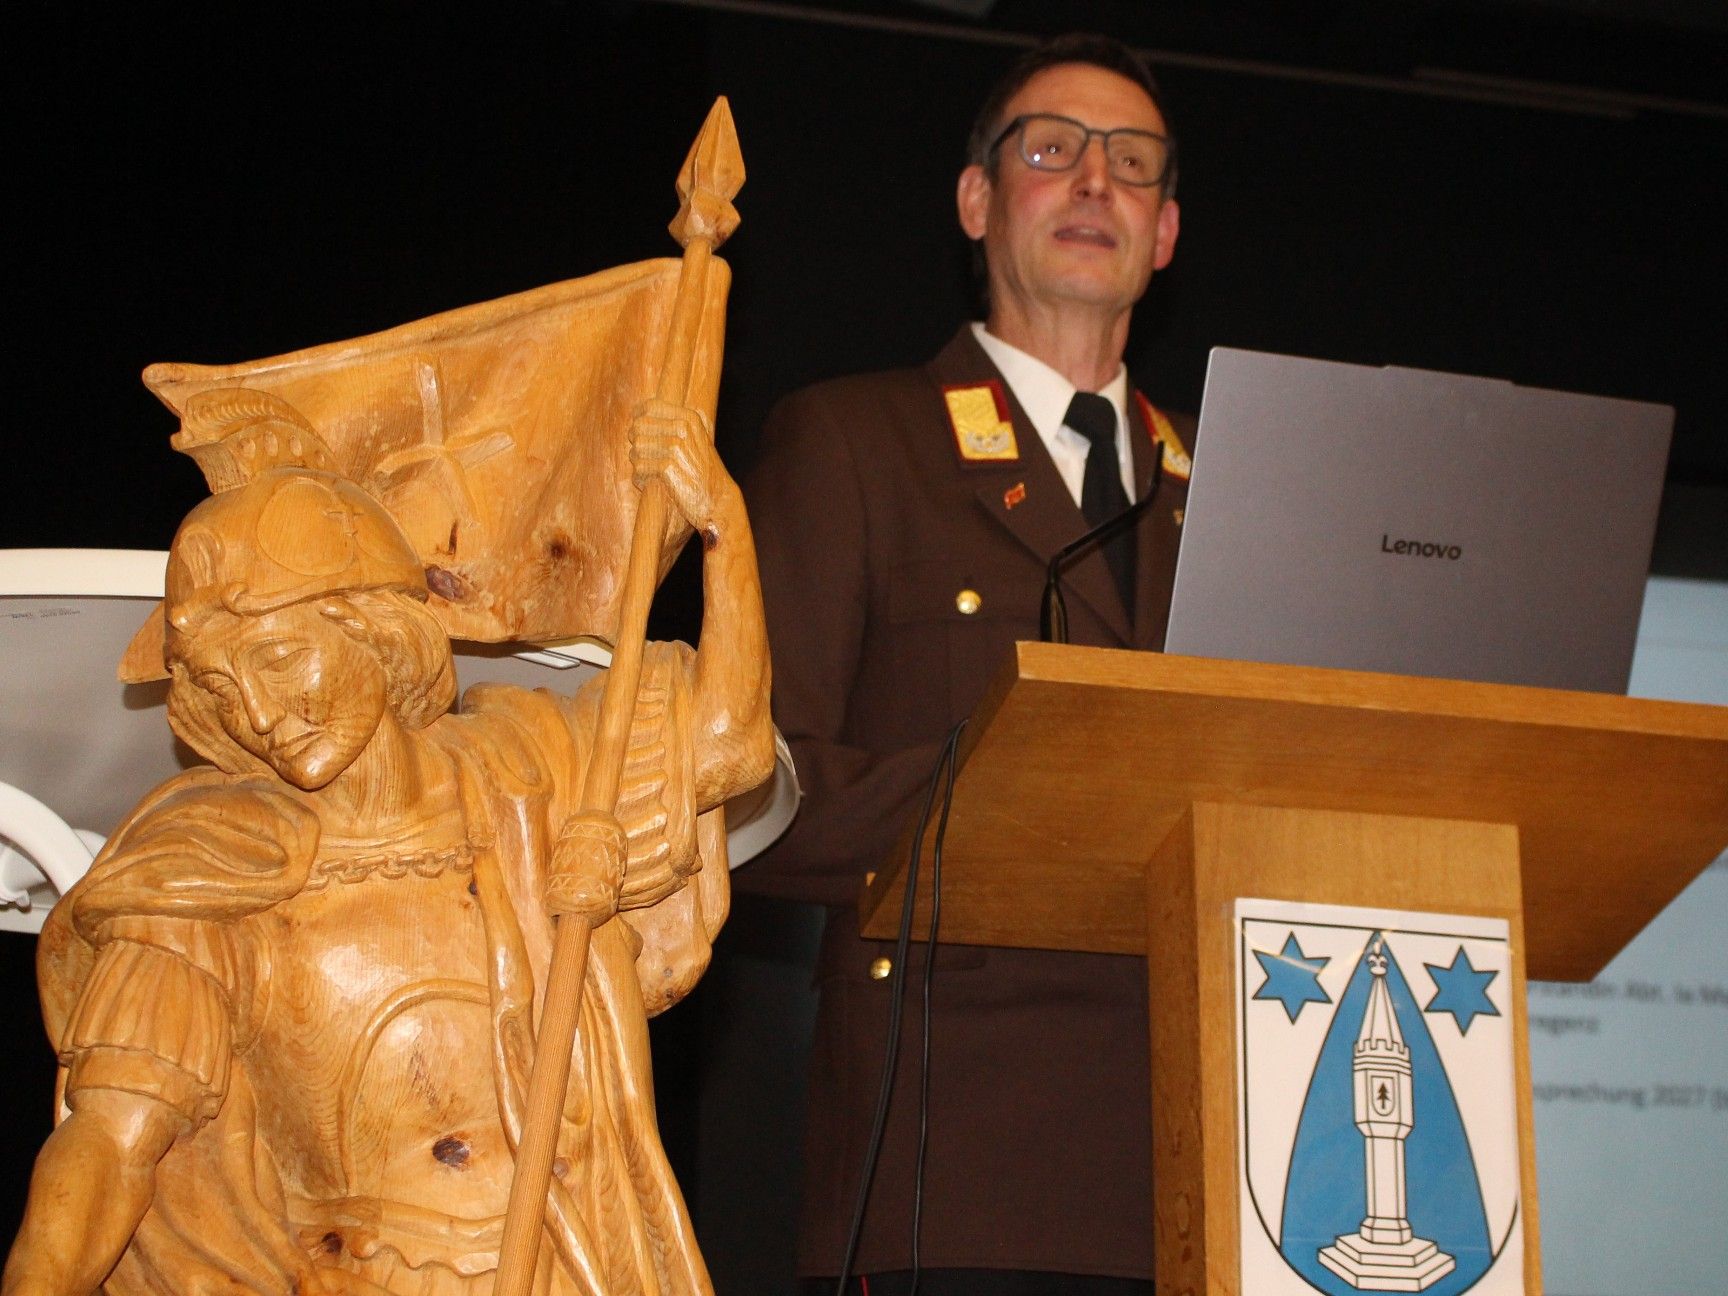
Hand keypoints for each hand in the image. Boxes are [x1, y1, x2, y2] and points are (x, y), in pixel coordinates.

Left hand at [628, 398, 728, 532]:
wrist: (717, 500)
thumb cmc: (702, 472)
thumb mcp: (695, 441)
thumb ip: (672, 425)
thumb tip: (637, 416)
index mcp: (689, 418)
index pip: (648, 407)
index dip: (639, 422)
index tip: (643, 436)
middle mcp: (683, 428)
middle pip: (638, 427)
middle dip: (637, 445)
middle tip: (646, 460)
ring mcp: (676, 447)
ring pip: (635, 449)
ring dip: (638, 464)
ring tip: (651, 474)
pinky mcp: (668, 467)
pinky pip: (638, 469)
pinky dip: (641, 479)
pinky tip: (651, 484)